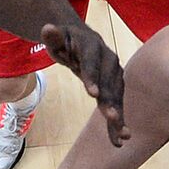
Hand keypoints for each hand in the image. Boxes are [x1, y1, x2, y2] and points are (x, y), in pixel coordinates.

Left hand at [40, 23, 129, 145]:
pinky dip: (117, 122)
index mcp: (93, 47)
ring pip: (116, 98)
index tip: (93, 94)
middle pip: (108, 83)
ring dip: (119, 117)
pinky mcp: (115, 87)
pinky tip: (120, 139)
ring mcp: (114, 74)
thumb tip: (47, 28)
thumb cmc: (64, 40)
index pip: (91, 63)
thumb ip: (52, 36)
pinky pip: (116, 105)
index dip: (92, 77)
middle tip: (112, 118)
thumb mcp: (56, 37)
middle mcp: (109, 60)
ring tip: (122, 136)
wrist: (81, 40)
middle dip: (110, 102)